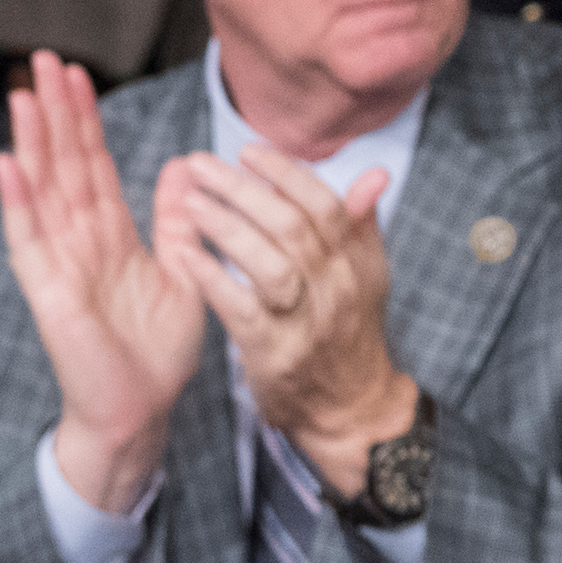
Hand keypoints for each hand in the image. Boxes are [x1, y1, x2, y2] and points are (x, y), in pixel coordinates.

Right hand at [0, 48, 202, 515]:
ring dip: (31, 143)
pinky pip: (28, 241)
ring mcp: (60, 264)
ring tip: (22, 94)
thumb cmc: (158, 354)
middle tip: (43, 60)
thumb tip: (185, 167)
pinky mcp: (48, 293)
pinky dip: (17, 204)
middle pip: (63, 164)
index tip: (76, 75)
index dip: (85, 120)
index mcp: (111, 234)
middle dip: (54, 113)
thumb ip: (179, 223)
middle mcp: (80, 241)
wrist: (140, 412)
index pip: (94, 164)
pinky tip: (7, 165)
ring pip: (41, 191)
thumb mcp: (184, 275)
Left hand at [155, 146, 409, 497]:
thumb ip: (360, 224)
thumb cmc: (349, 333)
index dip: (284, 172)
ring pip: (268, 262)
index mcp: (354, 262)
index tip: (246, 152)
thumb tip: (374, 174)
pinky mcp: (275, 354)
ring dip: (224, 227)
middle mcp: (334, 288)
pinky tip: (187, 255)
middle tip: (201, 166)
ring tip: (189, 202)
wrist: (351, 410)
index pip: (323, 203)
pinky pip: (240, 308)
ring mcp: (306, 323)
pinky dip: (212, 277)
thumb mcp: (367, 277)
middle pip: (289, 225)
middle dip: (241, 188)